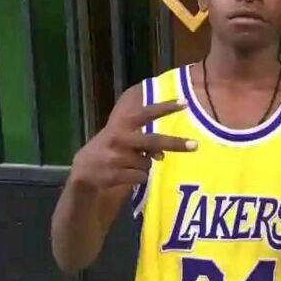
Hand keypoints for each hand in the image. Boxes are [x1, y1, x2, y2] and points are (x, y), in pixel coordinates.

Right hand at [70, 100, 196, 190]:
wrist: (84, 171)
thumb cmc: (110, 149)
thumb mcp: (122, 138)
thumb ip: (143, 141)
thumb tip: (162, 154)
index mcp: (121, 124)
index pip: (146, 113)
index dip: (165, 107)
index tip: (185, 102)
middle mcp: (119, 138)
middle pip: (153, 141)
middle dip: (175, 143)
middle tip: (196, 145)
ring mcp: (116, 157)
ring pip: (148, 163)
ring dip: (145, 165)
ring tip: (129, 164)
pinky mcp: (115, 174)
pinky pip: (141, 177)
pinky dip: (138, 178)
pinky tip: (125, 175)